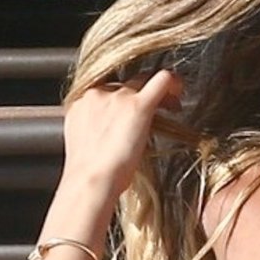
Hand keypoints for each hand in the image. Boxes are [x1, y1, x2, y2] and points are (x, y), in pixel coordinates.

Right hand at [60, 70, 183, 188]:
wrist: (91, 180)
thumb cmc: (89, 175)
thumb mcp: (86, 146)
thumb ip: (97, 132)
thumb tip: (113, 135)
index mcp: (80, 105)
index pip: (105, 93)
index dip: (122, 101)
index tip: (131, 114)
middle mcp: (97, 94)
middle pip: (125, 86)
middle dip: (140, 96)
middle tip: (156, 112)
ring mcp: (118, 97)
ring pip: (142, 80)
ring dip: (156, 94)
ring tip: (170, 107)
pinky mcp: (139, 105)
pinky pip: (161, 80)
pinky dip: (173, 82)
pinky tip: (178, 89)